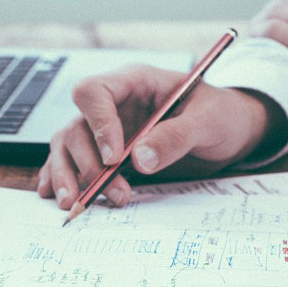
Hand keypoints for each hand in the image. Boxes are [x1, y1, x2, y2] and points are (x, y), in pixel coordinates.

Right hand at [39, 65, 282, 208]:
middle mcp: (113, 104)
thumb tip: (139, 159)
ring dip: (69, 175)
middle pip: (77, 126)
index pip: (94, 92)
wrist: (231, 131)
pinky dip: (62, 178)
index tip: (114, 157)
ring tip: (75, 204)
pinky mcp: (106, 152)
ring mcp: (106, 129)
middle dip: (89, 163)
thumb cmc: (221, 115)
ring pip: (68, 146)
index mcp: (135, 82)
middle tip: (114, 192)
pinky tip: (56, 196)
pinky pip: (73, 161)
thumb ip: (176, 136)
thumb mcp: (209, 121)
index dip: (98, 124)